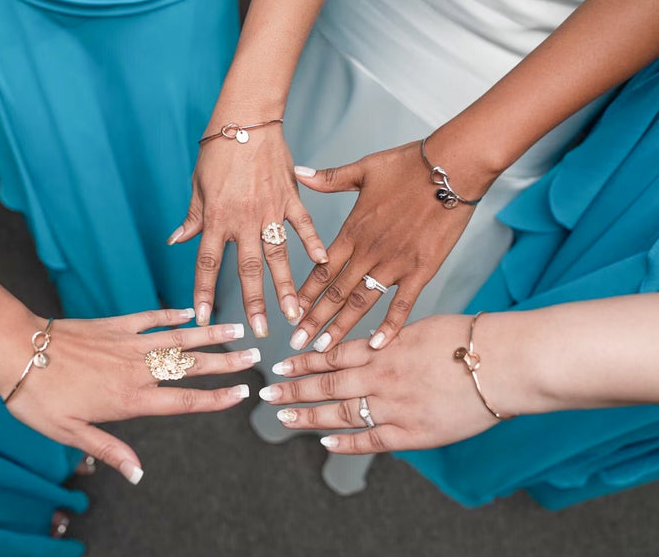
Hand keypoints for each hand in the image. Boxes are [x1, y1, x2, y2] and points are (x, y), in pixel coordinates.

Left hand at [3, 309, 256, 483]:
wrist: (17, 351)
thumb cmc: (39, 397)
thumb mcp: (70, 433)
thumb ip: (109, 450)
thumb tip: (138, 473)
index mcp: (129, 399)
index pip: (183, 400)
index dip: (216, 398)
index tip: (242, 393)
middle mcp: (136, 369)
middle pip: (190, 366)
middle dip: (226, 362)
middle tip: (254, 355)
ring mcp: (128, 343)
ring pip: (179, 338)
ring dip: (210, 335)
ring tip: (236, 330)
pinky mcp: (116, 325)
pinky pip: (151, 318)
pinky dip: (172, 315)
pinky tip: (190, 312)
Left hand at [169, 123, 326, 336]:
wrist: (246, 119)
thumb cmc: (218, 151)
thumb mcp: (197, 185)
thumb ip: (192, 217)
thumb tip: (175, 240)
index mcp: (216, 218)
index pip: (207, 263)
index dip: (204, 292)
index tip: (204, 318)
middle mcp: (242, 220)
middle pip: (247, 269)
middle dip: (252, 303)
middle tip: (258, 332)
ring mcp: (269, 211)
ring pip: (278, 256)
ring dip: (285, 286)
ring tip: (293, 313)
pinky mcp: (290, 198)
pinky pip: (303, 225)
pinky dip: (313, 243)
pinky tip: (322, 264)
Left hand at [259, 314, 533, 453]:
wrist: (503, 362)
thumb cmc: (467, 339)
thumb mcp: (419, 327)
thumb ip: (389, 340)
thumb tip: (368, 344)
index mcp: (383, 347)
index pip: (331, 355)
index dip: (303, 362)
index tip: (280, 365)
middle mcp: (381, 375)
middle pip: (327, 384)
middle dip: (294, 389)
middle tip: (267, 393)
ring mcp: (395, 405)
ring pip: (341, 412)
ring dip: (309, 416)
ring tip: (283, 418)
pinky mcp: (414, 432)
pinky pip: (372, 440)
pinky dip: (347, 443)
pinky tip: (326, 443)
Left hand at [289, 140, 480, 352]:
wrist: (452, 166)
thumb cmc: (409, 164)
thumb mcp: (363, 168)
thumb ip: (329, 178)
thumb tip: (299, 172)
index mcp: (353, 230)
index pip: (320, 268)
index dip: (303, 292)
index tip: (288, 312)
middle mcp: (368, 251)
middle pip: (334, 291)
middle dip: (312, 319)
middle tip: (294, 344)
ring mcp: (394, 263)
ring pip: (360, 302)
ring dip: (339, 327)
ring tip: (321, 350)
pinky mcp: (421, 270)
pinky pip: (402, 303)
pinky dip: (389, 326)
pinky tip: (376, 346)